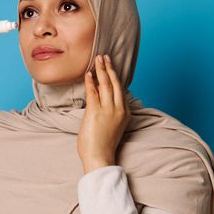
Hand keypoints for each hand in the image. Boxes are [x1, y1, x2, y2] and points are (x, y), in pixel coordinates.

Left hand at [77, 54, 130, 173]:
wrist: (99, 157)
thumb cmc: (103, 145)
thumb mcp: (111, 126)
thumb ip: (108, 112)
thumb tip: (99, 100)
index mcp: (124, 113)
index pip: (120, 90)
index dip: (114, 76)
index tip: (110, 66)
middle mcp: (118, 109)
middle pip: (115, 84)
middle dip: (109, 68)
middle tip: (104, 57)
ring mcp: (108, 110)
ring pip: (106, 84)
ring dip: (101, 70)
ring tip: (98, 59)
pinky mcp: (96, 112)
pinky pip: (93, 92)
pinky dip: (91, 82)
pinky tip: (88, 73)